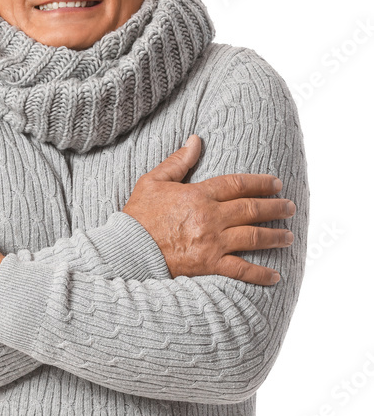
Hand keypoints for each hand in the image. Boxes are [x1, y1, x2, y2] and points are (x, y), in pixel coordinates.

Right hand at [122, 134, 295, 284]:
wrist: (126, 250)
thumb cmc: (137, 216)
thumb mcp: (153, 181)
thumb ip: (178, 161)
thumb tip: (196, 139)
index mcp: (198, 195)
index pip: (237, 184)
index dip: (260, 183)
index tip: (276, 184)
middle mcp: (210, 217)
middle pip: (251, 209)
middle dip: (275, 208)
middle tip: (290, 207)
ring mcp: (212, 242)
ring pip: (253, 237)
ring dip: (275, 236)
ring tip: (288, 236)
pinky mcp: (208, 265)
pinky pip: (241, 270)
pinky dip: (260, 274)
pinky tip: (275, 276)